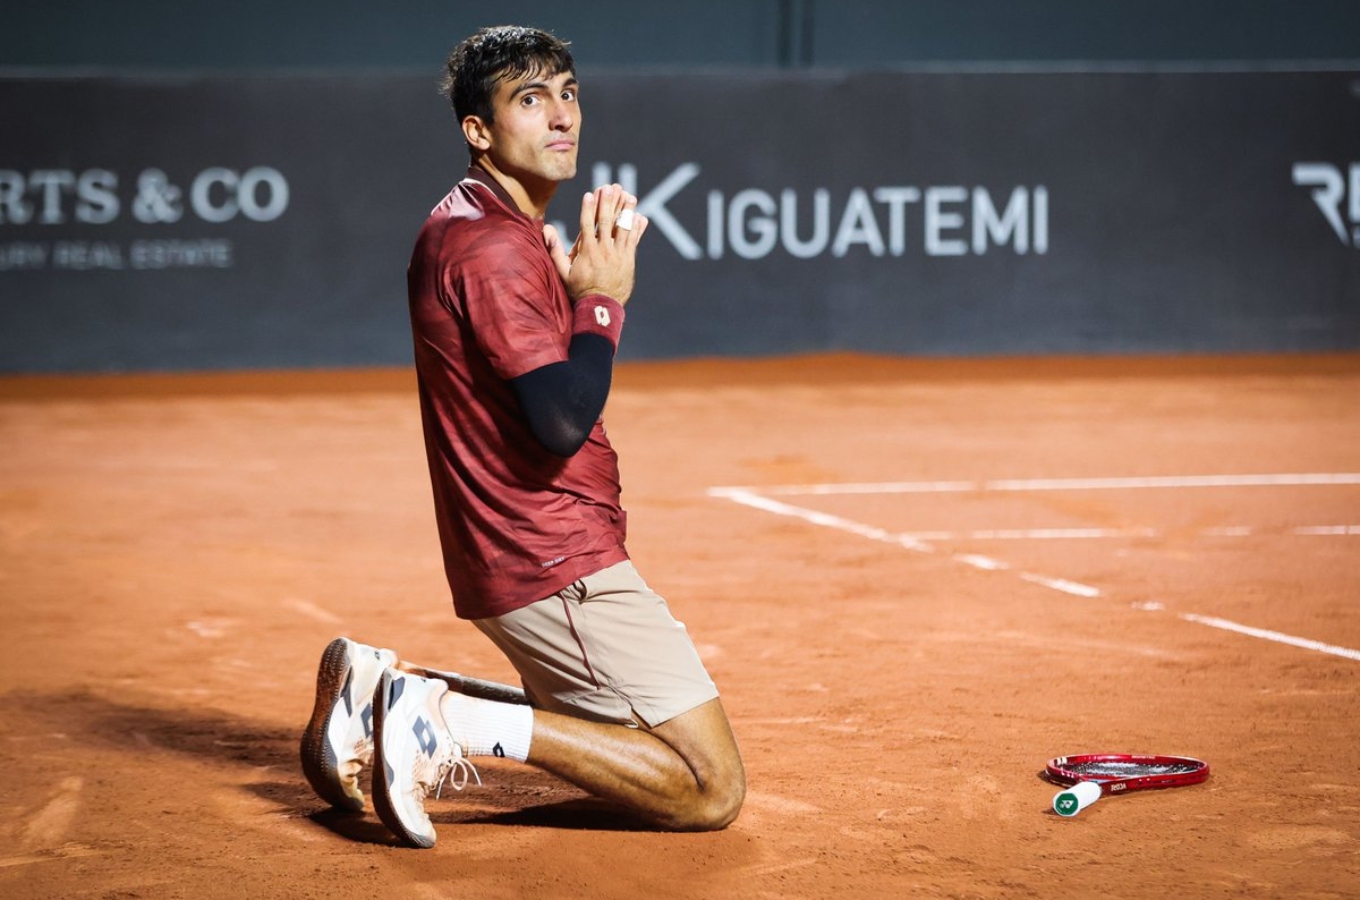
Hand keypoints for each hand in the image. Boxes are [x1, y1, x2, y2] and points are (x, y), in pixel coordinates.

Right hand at [544, 183, 647, 305]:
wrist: (601, 307)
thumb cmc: (579, 290)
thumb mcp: (562, 272)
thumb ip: (555, 250)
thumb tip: (546, 229)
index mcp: (587, 252)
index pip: (587, 224)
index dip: (589, 208)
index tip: (590, 193)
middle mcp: (604, 250)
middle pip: (607, 221)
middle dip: (609, 202)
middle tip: (612, 186)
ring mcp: (618, 255)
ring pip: (623, 228)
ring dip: (627, 210)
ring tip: (629, 196)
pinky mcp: (628, 260)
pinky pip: (634, 241)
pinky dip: (637, 228)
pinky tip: (641, 216)